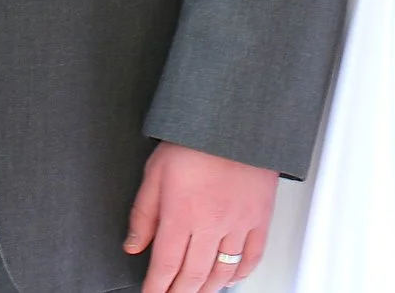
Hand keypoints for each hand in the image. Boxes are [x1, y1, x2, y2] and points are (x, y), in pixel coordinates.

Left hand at [125, 142, 276, 292]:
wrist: (235, 119)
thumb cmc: (195, 139)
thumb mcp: (155, 171)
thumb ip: (143, 213)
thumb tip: (134, 244)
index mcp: (181, 213)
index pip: (165, 266)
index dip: (156, 288)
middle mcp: (210, 223)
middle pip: (193, 275)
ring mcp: (238, 222)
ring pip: (222, 272)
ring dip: (207, 288)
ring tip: (196, 291)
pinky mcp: (259, 217)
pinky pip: (252, 257)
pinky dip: (240, 274)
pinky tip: (229, 278)